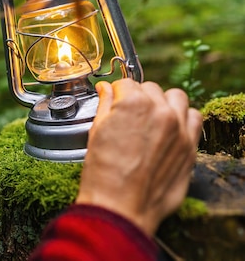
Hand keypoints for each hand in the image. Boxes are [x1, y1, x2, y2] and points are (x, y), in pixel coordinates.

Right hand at [75, 79, 201, 235]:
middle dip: (138, 98)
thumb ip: (105, 104)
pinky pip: (194, 117)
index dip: (116, 93)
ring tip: (151, 118)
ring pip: (176, 97)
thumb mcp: (96, 131)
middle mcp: (160, 111)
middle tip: (128, 115)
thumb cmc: (104, 173)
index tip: (113, 102)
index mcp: (133, 103)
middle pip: (150, 88)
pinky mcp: (190, 145)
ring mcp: (179, 128)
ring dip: (163, 102)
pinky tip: (169, 128)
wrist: (120, 206)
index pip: (125, 83)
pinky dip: (183, 118)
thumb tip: (106, 89)